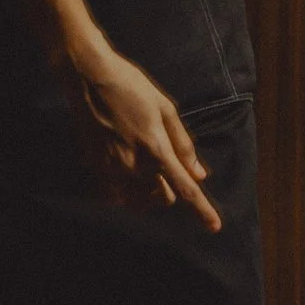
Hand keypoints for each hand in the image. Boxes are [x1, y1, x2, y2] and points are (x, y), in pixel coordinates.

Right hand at [68, 49, 221, 229]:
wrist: (89, 78)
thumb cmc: (133, 87)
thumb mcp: (166, 109)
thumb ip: (183, 144)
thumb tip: (200, 174)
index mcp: (157, 150)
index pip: (185, 190)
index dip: (202, 210)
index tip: (214, 226)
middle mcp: (135, 166)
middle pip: (163, 199)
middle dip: (171, 189)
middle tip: (168, 165)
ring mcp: (113, 169)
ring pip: (138, 200)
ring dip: (148, 192)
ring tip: (147, 168)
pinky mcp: (96, 167)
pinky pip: (117, 194)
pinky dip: (126, 189)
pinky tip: (127, 169)